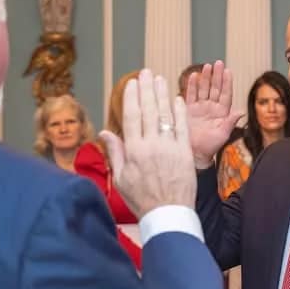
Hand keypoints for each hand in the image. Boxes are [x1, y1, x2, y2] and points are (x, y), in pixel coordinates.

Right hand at [99, 69, 195, 215]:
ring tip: (160, 79)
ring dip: (162, 94)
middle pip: (148, 110)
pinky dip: (180, 112)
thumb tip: (104, 132)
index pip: (132, 116)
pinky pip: (182, 127)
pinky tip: (177, 99)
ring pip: (165, 115)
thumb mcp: (122, 178)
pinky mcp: (185, 152)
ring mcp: (170, 147)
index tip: (132, 83)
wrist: (168, 215)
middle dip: (147, 89)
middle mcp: (151, 145)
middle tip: (146, 72)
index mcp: (133, 151)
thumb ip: (115, 152)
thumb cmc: (142, 200)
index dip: (132, 97)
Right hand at [185, 61, 239, 167]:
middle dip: (217, 75)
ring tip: (207, 66)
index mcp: (222, 113)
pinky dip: (192, 86)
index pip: (226, 94)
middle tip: (218, 63)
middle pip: (215, 88)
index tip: (228, 71)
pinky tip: (194, 76)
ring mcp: (200, 108)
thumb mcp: (223, 134)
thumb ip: (230, 121)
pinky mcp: (188, 110)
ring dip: (205, 77)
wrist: (194, 153)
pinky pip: (191, 95)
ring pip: (203, 89)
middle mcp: (211, 108)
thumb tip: (241, 111)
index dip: (227, 82)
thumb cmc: (210, 147)